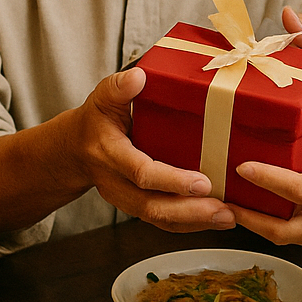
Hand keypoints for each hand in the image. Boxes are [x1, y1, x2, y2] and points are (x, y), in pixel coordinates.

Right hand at [65, 68, 235, 231]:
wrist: (73, 151)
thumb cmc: (94, 121)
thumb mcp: (102, 99)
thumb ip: (118, 87)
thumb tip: (138, 77)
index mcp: (109, 154)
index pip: (141, 173)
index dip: (172, 181)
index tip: (202, 182)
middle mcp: (116, 183)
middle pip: (152, 206)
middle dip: (190, 211)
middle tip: (223, 210)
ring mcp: (125, 199)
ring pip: (159, 218)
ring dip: (195, 221)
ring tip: (228, 218)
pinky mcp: (136, 207)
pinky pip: (162, 221)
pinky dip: (190, 224)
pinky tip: (215, 220)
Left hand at [228, 80, 301, 266]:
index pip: (300, 191)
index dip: (268, 180)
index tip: (242, 169)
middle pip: (283, 232)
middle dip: (249, 220)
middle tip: (223, 202)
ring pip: (294, 241)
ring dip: (266, 225)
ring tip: (242, 206)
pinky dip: (292, 228)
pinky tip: (282, 212)